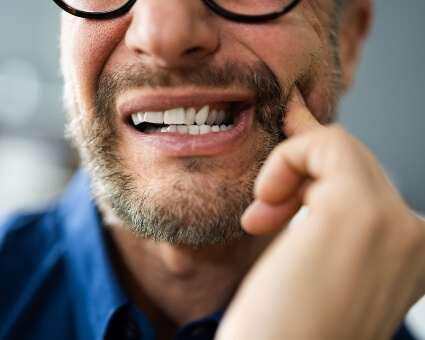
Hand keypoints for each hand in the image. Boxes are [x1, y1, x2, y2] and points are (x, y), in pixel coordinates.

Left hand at [216, 87, 424, 339]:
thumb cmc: (284, 328)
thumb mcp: (313, 260)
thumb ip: (321, 203)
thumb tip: (306, 139)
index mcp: (410, 255)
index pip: (369, 182)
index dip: (323, 161)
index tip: (293, 146)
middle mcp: (415, 239)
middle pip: (353, 166)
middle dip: (299, 178)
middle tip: (263, 213)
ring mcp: (393, 224)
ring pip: (339, 149)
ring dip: (289, 174)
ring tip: (261, 219)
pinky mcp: (357, 211)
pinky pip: (325, 145)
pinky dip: (286, 160)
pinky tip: (264, 202)